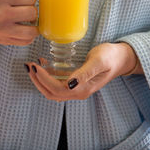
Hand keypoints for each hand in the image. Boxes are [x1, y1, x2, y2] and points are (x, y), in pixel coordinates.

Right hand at [0, 0, 38, 44]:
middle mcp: (1, 15)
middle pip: (32, 12)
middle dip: (32, 8)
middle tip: (25, 7)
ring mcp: (4, 30)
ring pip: (32, 30)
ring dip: (33, 24)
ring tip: (28, 19)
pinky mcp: (6, 40)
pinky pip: (27, 40)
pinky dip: (29, 34)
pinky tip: (24, 27)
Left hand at [25, 42, 142, 100]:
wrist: (121, 57)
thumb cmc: (110, 57)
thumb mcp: (99, 62)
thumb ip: (84, 73)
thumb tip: (70, 84)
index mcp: (82, 89)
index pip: (56, 88)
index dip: (43, 79)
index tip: (34, 66)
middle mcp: (78, 91)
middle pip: (51, 92)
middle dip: (37, 81)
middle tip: (29, 66)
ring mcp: (76, 87)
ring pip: (53, 89)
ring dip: (40, 79)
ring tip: (32, 65)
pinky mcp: (76, 81)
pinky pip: (58, 83)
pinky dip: (47, 76)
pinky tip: (44, 64)